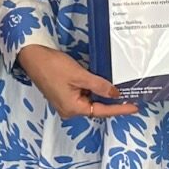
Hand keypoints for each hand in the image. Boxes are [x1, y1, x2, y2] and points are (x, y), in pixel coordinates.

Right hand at [19, 46, 138, 120]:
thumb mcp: (79, 75)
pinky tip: (103, 84)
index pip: (102, 111)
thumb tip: (116, 94)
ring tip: (120, 89)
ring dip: (102, 94)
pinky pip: (83, 95)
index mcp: (73, 109)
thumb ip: (99, 86)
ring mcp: (66, 103)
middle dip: (112, 101)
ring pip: (89, 101)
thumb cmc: (54, 66)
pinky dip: (93, 90)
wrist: (32, 57)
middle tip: (130, 95)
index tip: (135, 107)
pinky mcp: (63, 94)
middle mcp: (70, 110)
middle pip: (96, 107)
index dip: (120, 108)